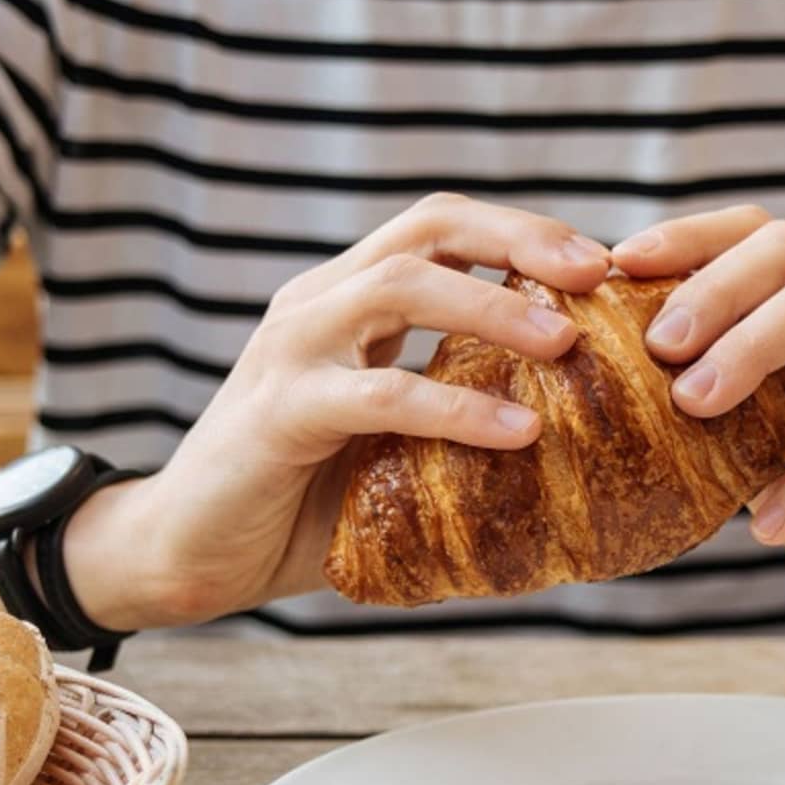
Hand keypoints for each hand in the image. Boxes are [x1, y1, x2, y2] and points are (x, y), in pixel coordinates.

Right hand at [65, 194, 610, 627]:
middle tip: (595, 274)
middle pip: (428, 228)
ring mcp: (292, 351)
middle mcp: (317, 305)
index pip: (441, 228)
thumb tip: (577, 450)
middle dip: (520, 239)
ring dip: (494, 306)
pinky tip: (517, 429)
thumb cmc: (299, 508)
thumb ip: (457, 426)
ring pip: (402, 287)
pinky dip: (456, 408)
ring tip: (566, 340)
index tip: (598, 264)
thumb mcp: (392, 448)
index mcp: (346, 302)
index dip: (521, 232)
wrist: (186, 555)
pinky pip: (381, 393)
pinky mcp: (280, 412)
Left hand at [612, 207, 784, 635]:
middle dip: (713, 288)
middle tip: (656, 346)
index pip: (761, 239)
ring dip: (752, 347)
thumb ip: (726, 423)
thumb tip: (620, 406)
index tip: (618, 266)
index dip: (690, 240)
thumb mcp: (778, 462)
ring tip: (695, 405)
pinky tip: (771, 526)